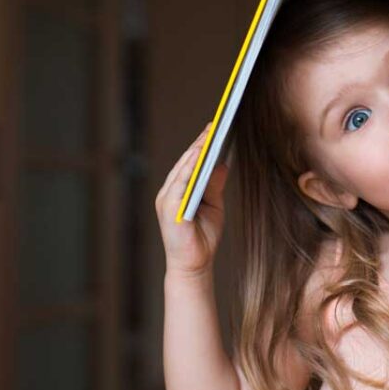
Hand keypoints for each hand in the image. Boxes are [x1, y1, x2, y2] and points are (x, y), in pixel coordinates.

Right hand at [154, 122, 231, 276]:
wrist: (194, 264)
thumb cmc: (202, 236)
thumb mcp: (214, 205)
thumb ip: (214, 185)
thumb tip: (222, 163)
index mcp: (179, 190)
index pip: (189, 162)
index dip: (201, 144)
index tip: (214, 127)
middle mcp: (169, 191)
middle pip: (184, 162)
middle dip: (199, 142)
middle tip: (214, 125)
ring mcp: (167, 199)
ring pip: (181, 169)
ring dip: (194, 152)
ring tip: (208, 136)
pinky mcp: (169, 208)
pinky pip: (179, 183)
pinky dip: (188, 169)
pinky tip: (198, 157)